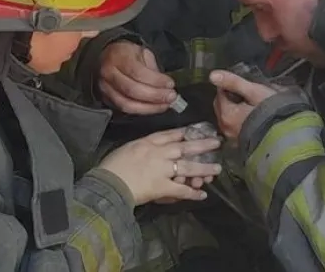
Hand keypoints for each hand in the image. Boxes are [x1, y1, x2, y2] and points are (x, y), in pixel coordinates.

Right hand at [98, 41, 176, 114]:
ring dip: (149, 107)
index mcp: (118, 57)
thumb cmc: (127, 54)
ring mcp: (105, 88)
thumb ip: (152, 68)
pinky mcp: (106, 99)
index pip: (138, 72)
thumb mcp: (141, 52)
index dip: (156, 80)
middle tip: (171, 97)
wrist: (106, 56)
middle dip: (155, 96)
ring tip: (164, 105)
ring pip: (127, 104)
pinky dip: (141, 110)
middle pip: (132, 90)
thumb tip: (165, 86)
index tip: (170, 84)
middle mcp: (108, 73)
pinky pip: (124, 109)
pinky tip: (153, 108)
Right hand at [98, 127, 222, 205]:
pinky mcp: (162, 187)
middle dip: (202, 144)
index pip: (169, 134)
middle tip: (216, 143)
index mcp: (148, 142)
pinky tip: (202, 194)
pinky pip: (181, 190)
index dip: (184, 132)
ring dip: (204, 168)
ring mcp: (162, 170)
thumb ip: (141, 148)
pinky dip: (192, 193)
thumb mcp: (127, 148)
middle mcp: (158, 154)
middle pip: (184, 147)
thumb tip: (149, 149)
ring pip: (188, 168)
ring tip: (217, 169)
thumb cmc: (112, 166)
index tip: (195, 130)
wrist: (108, 183)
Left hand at [210, 70, 275, 142]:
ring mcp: (233, 137)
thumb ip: (233, 82)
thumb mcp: (254, 92)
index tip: (243, 85)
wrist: (288, 134)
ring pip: (227, 116)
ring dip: (234, 109)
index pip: (220, 93)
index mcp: (226, 114)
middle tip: (247, 94)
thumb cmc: (272, 111)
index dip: (230, 86)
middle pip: (221, 106)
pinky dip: (239, 120)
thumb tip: (212, 75)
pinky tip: (252, 117)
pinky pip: (234, 126)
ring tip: (251, 105)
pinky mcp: (241, 143)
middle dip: (230, 98)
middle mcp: (226, 128)